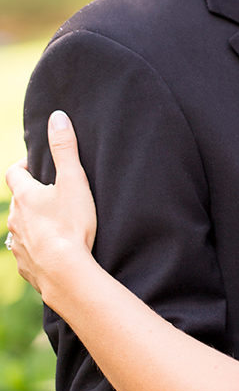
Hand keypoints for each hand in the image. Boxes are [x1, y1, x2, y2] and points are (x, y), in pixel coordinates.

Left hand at [5, 111, 96, 297]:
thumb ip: (65, 148)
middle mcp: (15, 220)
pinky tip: (53, 254)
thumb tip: (57, 117)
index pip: (14, 174)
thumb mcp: (73, 181)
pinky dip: (37, 250)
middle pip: (18, 203)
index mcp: (25, 197)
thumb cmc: (70, 225)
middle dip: (32, 197)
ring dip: (33, 225)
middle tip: (53, 196)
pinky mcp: (25, 266)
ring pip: (21, 229)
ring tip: (55, 226)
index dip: (23, 166)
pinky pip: (27, 255)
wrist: (65, 273)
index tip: (37, 166)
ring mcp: (18, 245)